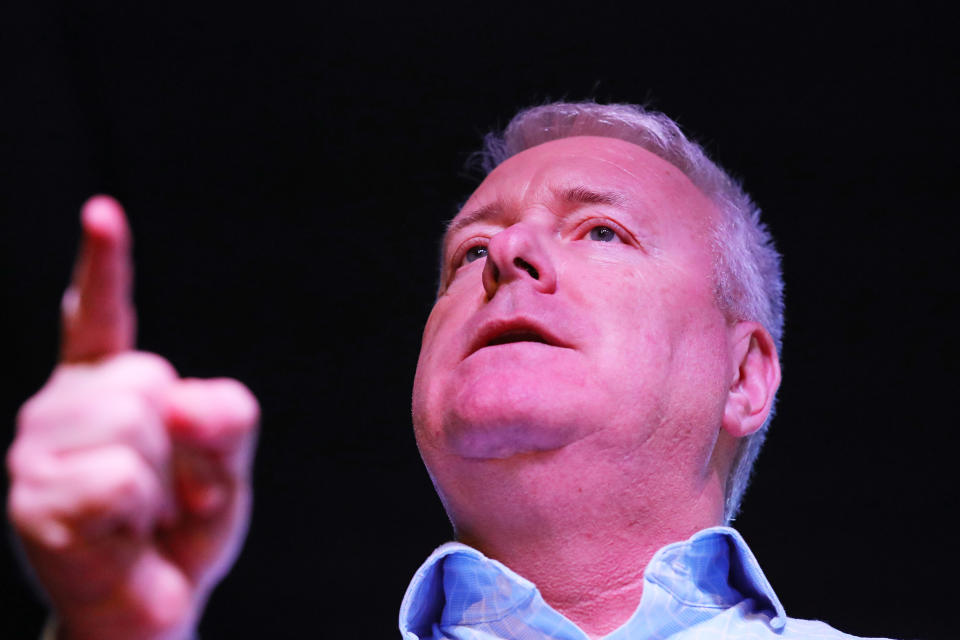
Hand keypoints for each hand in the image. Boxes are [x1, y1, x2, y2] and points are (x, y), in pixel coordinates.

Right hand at [7, 196, 258, 639]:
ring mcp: (36, 453)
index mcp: (105, 388)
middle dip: (179, 443)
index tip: (103, 212)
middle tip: (164, 492)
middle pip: (147, 378)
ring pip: (134, 425)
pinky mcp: (33, 502)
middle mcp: (60, 408)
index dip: (104, 265)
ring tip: (140, 514)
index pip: (102, 318)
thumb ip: (226, 421)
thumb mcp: (226, 469)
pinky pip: (120, 480)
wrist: (148, 610)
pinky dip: (139, 515)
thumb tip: (181, 401)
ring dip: (160, 483)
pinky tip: (119, 535)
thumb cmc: (182, 532)